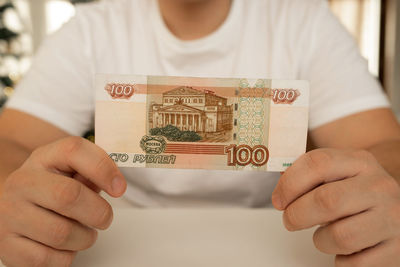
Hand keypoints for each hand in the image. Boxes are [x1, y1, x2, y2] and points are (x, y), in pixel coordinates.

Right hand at [0, 137, 125, 266]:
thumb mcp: (74, 172)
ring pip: (61, 233)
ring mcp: (10, 215)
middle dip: (98, 212)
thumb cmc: (55, 190)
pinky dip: (65, 257)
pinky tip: (63, 246)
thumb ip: (94, 171)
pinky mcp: (7, 247)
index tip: (119, 188)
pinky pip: (48, 259)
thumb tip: (115, 184)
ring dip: (84, 238)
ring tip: (82, 232)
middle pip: (69, 195)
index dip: (103, 169)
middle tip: (104, 218)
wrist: (19, 209)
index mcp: (43, 158)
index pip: (74, 151)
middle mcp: (21, 183)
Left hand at [272, 148, 399, 266]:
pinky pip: (356, 264)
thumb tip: (280, 189)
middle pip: (326, 201)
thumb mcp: (336, 173)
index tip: (278, 200)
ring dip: (320, 240)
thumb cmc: (356, 190)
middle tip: (290, 221)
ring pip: (341, 236)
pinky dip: (341, 261)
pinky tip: (345, 249)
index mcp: (360, 162)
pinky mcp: (398, 248)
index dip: (289, 184)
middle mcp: (379, 186)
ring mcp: (393, 217)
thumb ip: (307, 176)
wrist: (398, 205)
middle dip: (297, 215)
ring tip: (323, 235)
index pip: (317, 164)